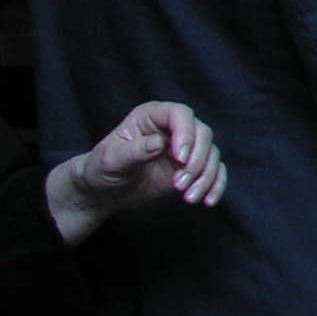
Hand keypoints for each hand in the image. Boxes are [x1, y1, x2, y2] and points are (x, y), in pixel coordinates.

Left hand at [46, 101, 226, 246]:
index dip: (185, 133)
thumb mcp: (110, 160)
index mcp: (151, 116)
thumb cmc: (101, 169)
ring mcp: (184, 147)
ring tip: (188, 197)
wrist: (104, 191)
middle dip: (196, 161)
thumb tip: (159, 144)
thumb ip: (134, 151)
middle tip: (179, 185)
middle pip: (202, 134)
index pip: (180, 114)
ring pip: (211, 154)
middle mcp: (172, 128)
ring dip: (205, 177)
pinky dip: (215, 185)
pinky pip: (214, 171)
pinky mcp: (191, 167)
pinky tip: (208, 201)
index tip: (180, 158)